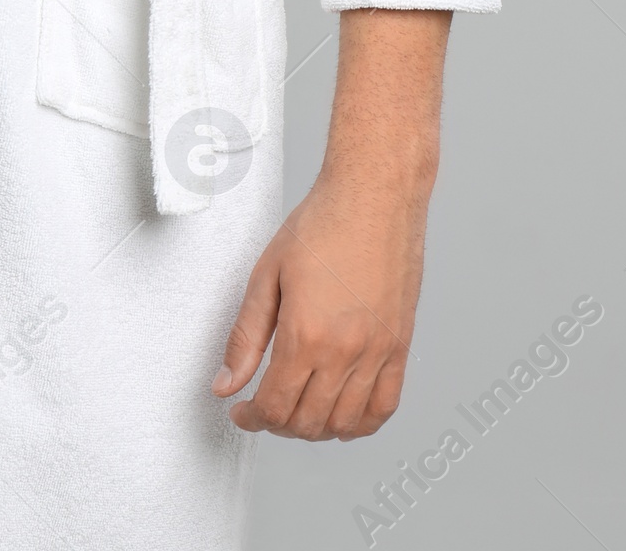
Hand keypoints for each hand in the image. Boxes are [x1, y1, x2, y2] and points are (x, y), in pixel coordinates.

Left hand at [212, 166, 429, 439]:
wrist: (374, 196)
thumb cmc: (321, 224)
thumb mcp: (267, 274)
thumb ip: (245, 336)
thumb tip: (225, 384)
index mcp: (307, 335)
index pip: (275, 406)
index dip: (252, 417)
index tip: (240, 409)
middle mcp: (346, 352)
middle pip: (308, 422)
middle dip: (278, 424)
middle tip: (263, 407)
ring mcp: (379, 353)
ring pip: (345, 424)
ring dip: (315, 428)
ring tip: (297, 408)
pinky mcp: (400, 347)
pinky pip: (384, 408)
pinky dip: (359, 423)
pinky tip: (339, 411)